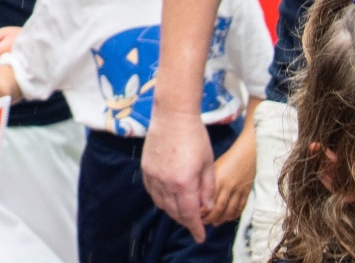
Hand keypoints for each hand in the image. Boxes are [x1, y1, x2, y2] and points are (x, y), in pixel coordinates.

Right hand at [143, 109, 218, 241]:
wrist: (173, 115)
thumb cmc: (195, 137)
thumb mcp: (209, 164)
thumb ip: (207, 189)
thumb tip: (206, 207)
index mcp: (184, 183)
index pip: (189, 214)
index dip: (196, 228)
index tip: (200, 237)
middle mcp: (165, 182)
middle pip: (174, 211)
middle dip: (186, 221)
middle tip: (195, 223)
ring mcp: (153, 175)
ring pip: (161, 204)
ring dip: (173, 211)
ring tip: (183, 210)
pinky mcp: (146, 168)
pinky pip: (152, 192)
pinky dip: (160, 199)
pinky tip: (168, 197)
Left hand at [205, 125, 257, 225]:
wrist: (249, 152)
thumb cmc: (228, 157)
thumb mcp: (214, 165)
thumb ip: (207, 179)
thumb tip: (197, 192)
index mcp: (218, 179)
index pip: (209, 199)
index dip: (202, 210)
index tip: (194, 214)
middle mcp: (228, 187)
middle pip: (218, 208)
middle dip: (210, 218)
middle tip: (203, 221)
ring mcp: (239, 191)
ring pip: (229, 211)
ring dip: (221, 219)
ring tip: (213, 222)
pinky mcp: (247, 193)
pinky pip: (240, 208)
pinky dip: (233, 215)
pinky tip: (227, 218)